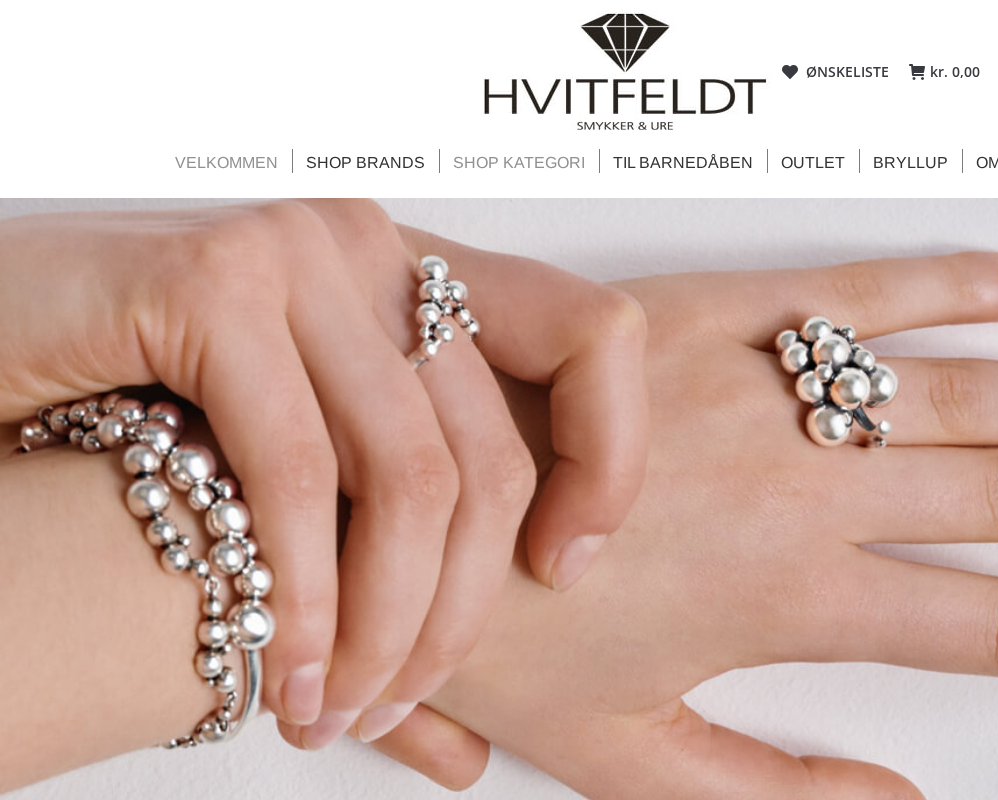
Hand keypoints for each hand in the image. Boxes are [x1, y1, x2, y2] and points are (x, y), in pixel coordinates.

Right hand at [0, 200, 646, 752]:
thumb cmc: (124, 426)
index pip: (589, 338)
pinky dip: (299, 598)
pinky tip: (277, 671)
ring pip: (410, 473)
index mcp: (410, 282)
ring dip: (382, 626)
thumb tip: (466, 750)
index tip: (567, 567)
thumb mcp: (282, 501)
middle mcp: (369, 252)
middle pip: (490, 453)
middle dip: (454, 615)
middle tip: (392, 701)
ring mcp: (296, 255)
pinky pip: (298, 473)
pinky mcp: (209, 282)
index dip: (609, 459)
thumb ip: (375, 605)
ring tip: (333, 706)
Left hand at [359, 252, 997, 796]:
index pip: (987, 624)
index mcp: (787, 598)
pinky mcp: (705, 319)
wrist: (391, 503)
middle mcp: (795, 492)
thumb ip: (772, 795)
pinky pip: (848, 293)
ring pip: (955, 395)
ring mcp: (757, 397)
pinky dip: (944, 287)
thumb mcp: (624, 760)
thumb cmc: (492, 630)